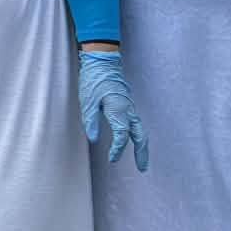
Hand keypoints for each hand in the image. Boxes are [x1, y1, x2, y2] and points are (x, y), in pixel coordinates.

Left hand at [79, 48, 148, 170]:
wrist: (103, 60)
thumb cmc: (93, 79)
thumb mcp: (87, 100)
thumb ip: (90, 121)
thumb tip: (93, 140)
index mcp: (119, 109)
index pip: (122, 135)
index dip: (118, 149)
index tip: (112, 160)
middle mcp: (129, 110)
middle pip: (141, 136)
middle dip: (142, 153)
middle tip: (142, 169)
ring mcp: (130, 107)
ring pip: (141, 130)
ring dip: (142, 146)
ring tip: (141, 160)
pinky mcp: (128, 104)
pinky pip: (136, 124)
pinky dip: (138, 136)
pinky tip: (134, 142)